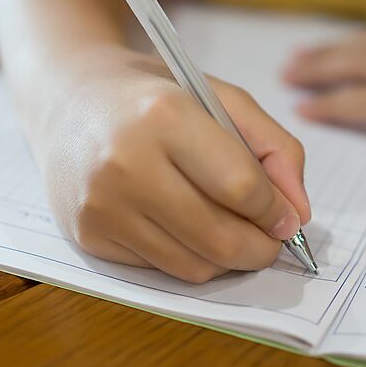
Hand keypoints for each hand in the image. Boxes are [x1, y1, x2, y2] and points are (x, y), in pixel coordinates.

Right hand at [43, 50, 310, 282]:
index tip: (287, 216)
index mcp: (164, 116)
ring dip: (228, 259)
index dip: (277, 211)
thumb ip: (273, 146)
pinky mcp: (87, 235)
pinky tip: (185, 227)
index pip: (241, 188)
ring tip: (232, 231)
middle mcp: (126, 164)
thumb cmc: (153, 97)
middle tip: (270, 239)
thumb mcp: (220, 97)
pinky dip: (188, 258)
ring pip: (195, 266)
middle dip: (261, 248)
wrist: (67, 100)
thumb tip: (298, 214)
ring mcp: (102, 205)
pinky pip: (162, 269)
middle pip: (221, 238)